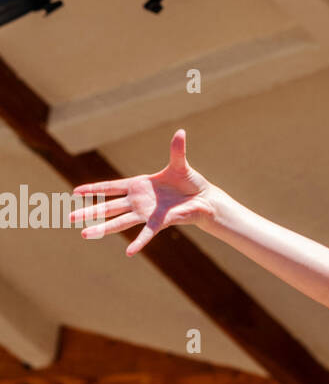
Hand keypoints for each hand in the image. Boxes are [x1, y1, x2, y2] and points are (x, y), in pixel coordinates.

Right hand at [70, 129, 217, 255]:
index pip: (110, 187)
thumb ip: (176, 150)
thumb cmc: (190, 182)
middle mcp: (138, 201)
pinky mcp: (160, 222)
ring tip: (85, 234)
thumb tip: (180, 131)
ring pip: (120, 221)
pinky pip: (147, 233)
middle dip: (89, 211)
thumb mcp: (180, 165)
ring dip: (103, 228)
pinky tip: (129, 252)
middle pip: (108, 206)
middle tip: (70, 218)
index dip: (93, 189)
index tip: (75, 192)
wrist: (204, 199)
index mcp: (138, 185)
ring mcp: (147, 213)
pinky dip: (139, 242)